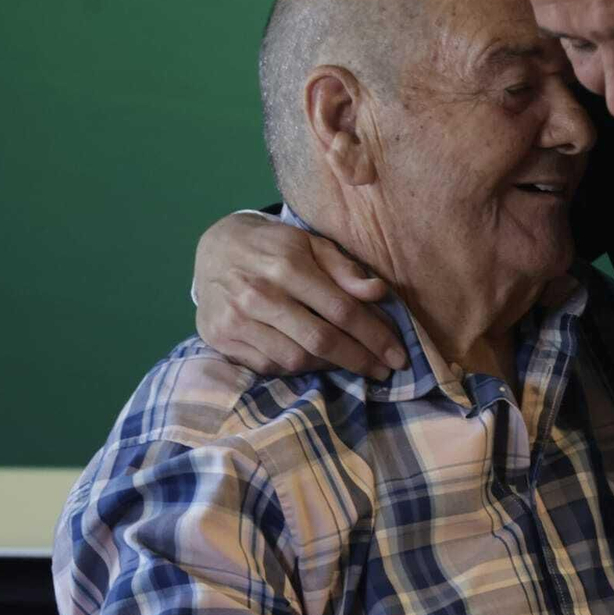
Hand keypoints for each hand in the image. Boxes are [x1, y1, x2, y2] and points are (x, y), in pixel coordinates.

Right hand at [193, 212, 407, 377]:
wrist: (215, 248)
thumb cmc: (274, 247)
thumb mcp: (312, 244)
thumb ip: (345, 269)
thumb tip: (378, 292)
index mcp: (287, 265)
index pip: (342, 310)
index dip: (374, 336)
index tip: (397, 354)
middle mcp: (259, 294)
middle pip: (321, 340)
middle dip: (360, 359)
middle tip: (385, 370)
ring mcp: (236, 319)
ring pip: (296, 359)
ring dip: (331, 367)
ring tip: (352, 363)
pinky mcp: (220, 338)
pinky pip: (269, 366)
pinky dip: (297, 368)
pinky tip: (315, 361)